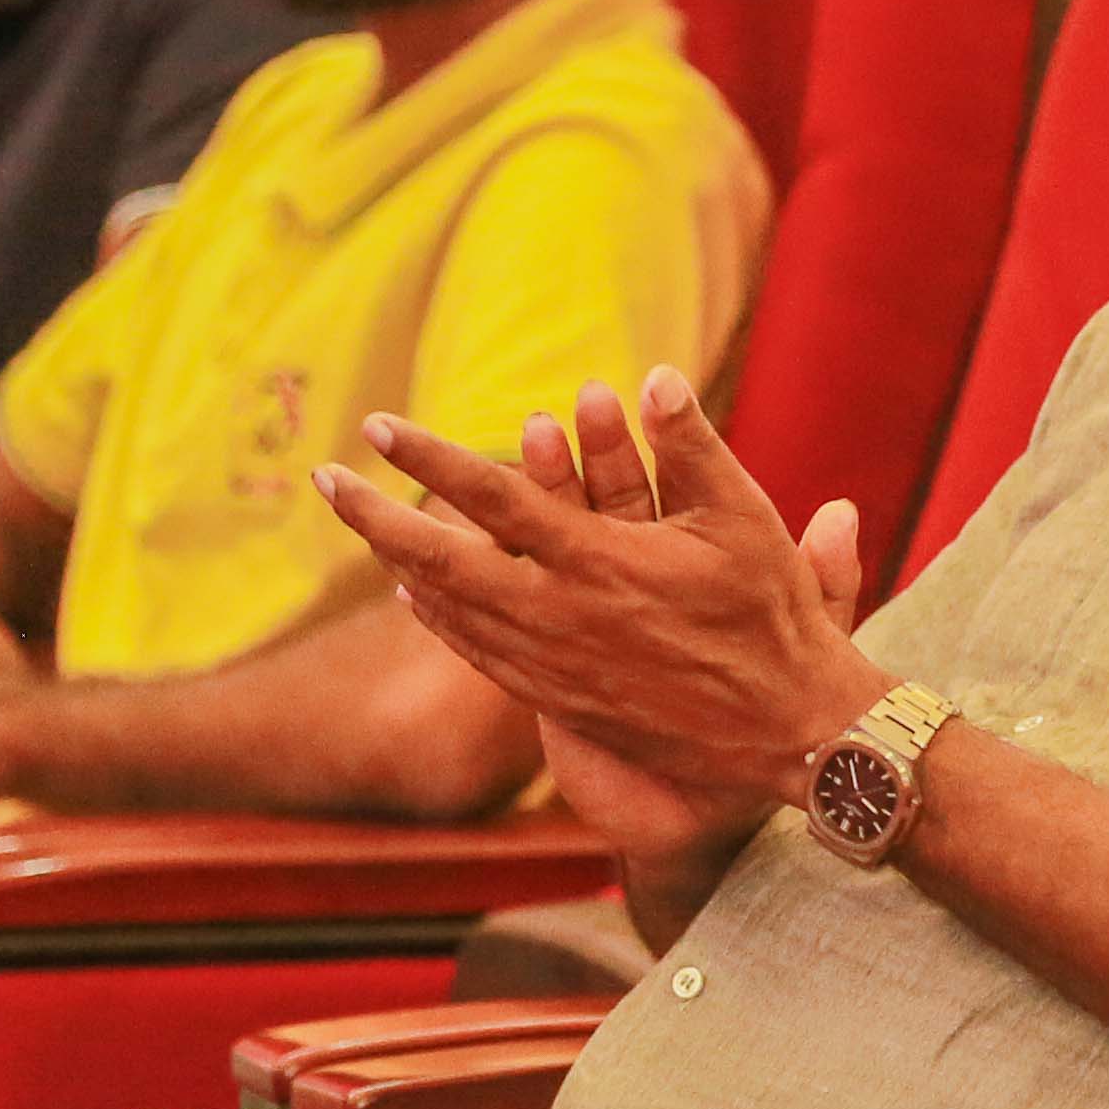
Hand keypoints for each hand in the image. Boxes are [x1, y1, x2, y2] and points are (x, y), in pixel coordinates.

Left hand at [312, 372, 880, 834]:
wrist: (784, 733)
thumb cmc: (772, 618)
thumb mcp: (746, 517)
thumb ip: (693, 446)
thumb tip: (654, 375)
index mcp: (603, 561)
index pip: (495, 498)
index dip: (430, 458)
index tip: (377, 426)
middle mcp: (563, 616)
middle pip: (442, 561)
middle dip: (375, 519)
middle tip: (325, 481)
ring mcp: (556, 665)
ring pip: (454, 611)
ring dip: (401, 564)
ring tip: (363, 529)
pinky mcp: (562, 700)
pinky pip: (481, 654)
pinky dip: (442, 620)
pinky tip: (419, 598)